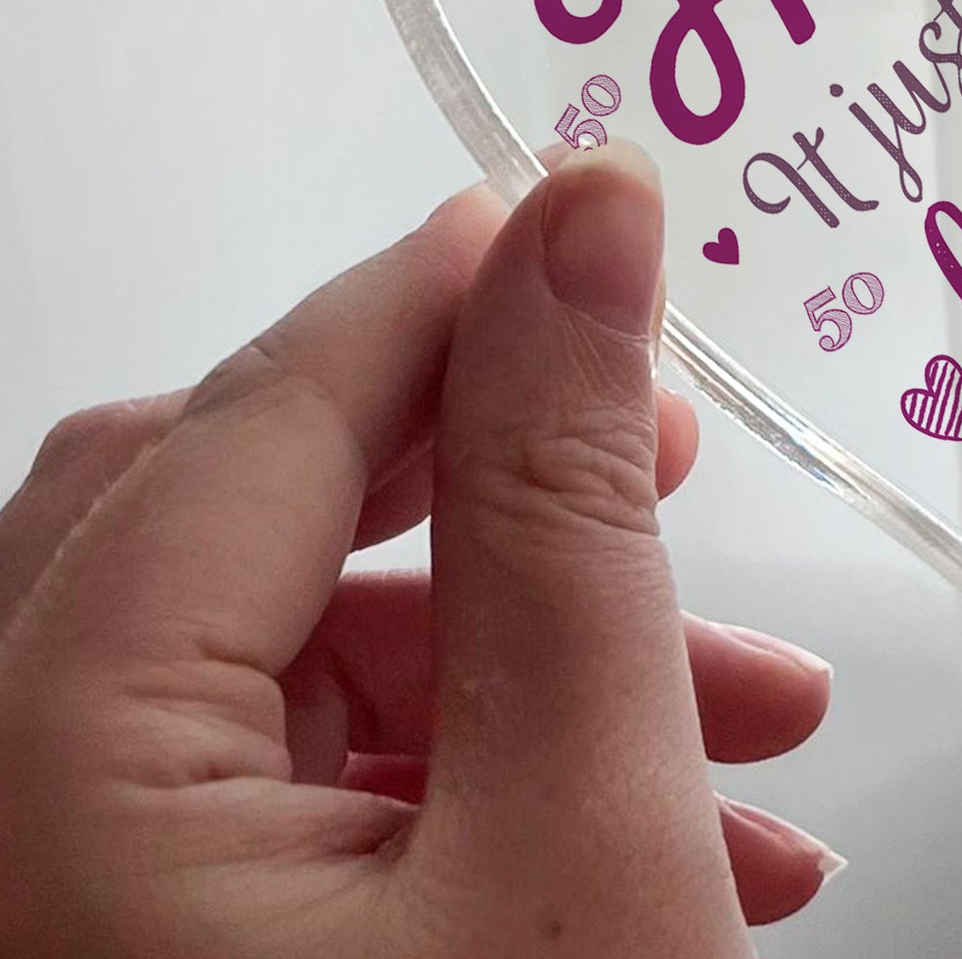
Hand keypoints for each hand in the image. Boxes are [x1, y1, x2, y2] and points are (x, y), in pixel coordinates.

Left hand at [0, 145, 836, 956]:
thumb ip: (567, 497)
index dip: (440, 296)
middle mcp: (11, 830)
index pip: (250, 424)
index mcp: (53, 778)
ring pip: (286, 669)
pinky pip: (295, 794)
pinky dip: (476, 772)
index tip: (584, 210)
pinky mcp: (150, 950)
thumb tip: (584, 217)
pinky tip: (686, 820)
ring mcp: (72, 894)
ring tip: (752, 705)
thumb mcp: (583, 817)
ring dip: (527, 655)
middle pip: (228, 519)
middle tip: (653, 445)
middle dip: (482, 477)